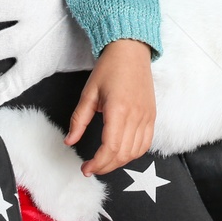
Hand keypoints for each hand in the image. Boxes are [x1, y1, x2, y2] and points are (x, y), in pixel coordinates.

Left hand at [65, 38, 155, 175]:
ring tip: (104, 161)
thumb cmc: (109, 68)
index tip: (86, 169)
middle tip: (91, 168)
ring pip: (136, 152)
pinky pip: (146, 143)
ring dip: (119, 162)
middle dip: (106, 166)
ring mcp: (147, 116)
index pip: (111, 148)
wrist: (131, 51)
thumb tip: (69, 141)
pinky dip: (134, 153)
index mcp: (119, 109)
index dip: (98, 163)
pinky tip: (121, 153)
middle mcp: (136, 116)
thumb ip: (78, 120)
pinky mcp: (152, 116)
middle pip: (123, 154)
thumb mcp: (88, 93)